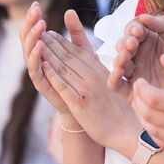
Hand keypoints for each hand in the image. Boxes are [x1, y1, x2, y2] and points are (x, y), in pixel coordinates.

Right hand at [21, 4, 76, 125]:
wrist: (85, 103)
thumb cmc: (82, 75)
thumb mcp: (81, 50)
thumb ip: (75, 32)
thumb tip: (69, 11)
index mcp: (43, 51)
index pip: (34, 31)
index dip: (33, 17)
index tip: (36, 3)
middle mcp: (37, 60)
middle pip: (27, 38)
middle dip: (30, 23)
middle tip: (35, 9)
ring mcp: (38, 72)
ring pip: (28, 52)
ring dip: (33, 37)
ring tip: (40, 25)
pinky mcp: (41, 84)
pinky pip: (34, 70)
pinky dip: (35, 58)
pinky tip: (40, 46)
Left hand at [39, 11, 139, 149]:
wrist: (128, 131)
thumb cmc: (122, 111)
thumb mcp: (114, 86)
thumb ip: (102, 73)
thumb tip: (94, 64)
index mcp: (101, 72)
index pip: (78, 52)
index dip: (62, 41)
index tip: (51, 33)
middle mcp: (94, 77)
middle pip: (68, 56)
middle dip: (51, 43)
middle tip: (38, 32)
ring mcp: (87, 89)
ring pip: (63, 67)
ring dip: (48, 54)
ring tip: (36, 43)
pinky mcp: (80, 103)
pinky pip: (63, 85)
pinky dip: (52, 74)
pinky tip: (42, 65)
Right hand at [109, 14, 163, 94]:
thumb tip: (143, 16)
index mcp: (149, 41)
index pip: (134, 30)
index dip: (133, 28)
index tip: (139, 31)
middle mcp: (139, 56)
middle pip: (122, 45)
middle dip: (125, 42)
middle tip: (133, 43)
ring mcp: (135, 72)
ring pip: (119, 62)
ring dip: (119, 57)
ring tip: (126, 55)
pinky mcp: (133, 91)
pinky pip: (116, 84)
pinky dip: (113, 78)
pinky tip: (119, 72)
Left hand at [131, 53, 163, 156]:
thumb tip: (163, 58)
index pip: (153, 99)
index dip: (140, 89)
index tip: (140, 81)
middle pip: (149, 116)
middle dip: (138, 101)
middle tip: (139, 91)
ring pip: (153, 132)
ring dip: (143, 117)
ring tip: (143, 104)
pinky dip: (154, 132)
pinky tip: (155, 120)